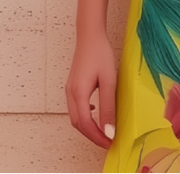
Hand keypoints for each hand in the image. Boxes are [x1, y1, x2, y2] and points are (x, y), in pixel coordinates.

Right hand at [66, 30, 117, 147]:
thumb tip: (109, 130)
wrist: (90, 35)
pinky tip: (95, 112)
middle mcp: (71, 93)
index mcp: (79, 93)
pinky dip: (85, 116)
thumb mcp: (109, 80)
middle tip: (107, 141)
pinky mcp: (72, 85)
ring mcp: (69, 89)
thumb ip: (108, 107)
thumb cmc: (100, 53)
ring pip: (75, 117)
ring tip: (103, 131)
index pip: (86, 124)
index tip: (110, 143)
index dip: (97, 137)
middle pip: (78, 124)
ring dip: (88, 127)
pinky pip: (75, 108)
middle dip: (92, 136)